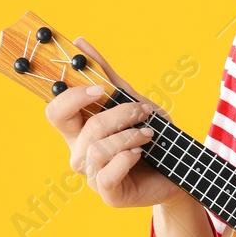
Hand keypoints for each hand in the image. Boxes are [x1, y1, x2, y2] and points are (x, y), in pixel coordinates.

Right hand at [42, 36, 179, 208]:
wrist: (180, 168)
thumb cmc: (151, 136)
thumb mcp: (132, 101)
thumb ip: (106, 76)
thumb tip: (79, 42)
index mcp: (79, 130)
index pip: (55, 111)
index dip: (71, 96)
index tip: (99, 89)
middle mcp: (80, 152)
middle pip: (78, 126)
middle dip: (115, 112)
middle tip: (140, 111)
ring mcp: (92, 175)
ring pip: (97, 148)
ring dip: (130, 135)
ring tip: (149, 134)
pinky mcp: (108, 194)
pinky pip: (107, 174)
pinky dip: (126, 159)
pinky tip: (140, 154)